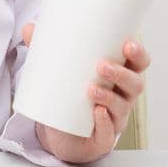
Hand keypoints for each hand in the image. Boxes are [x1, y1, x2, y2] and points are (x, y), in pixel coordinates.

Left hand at [20, 21, 150, 164]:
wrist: (64, 135)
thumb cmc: (71, 97)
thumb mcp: (61, 72)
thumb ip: (46, 50)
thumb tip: (28, 27)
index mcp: (118, 77)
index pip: (139, 63)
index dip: (138, 54)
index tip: (128, 43)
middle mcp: (122, 97)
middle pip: (135, 84)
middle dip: (122, 74)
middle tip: (101, 66)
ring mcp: (114, 119)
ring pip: (122, 107)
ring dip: (109, 97)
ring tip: (91, 89)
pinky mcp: (103, 138)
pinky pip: (109, 132)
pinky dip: (104, 122)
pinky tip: (97, 113)